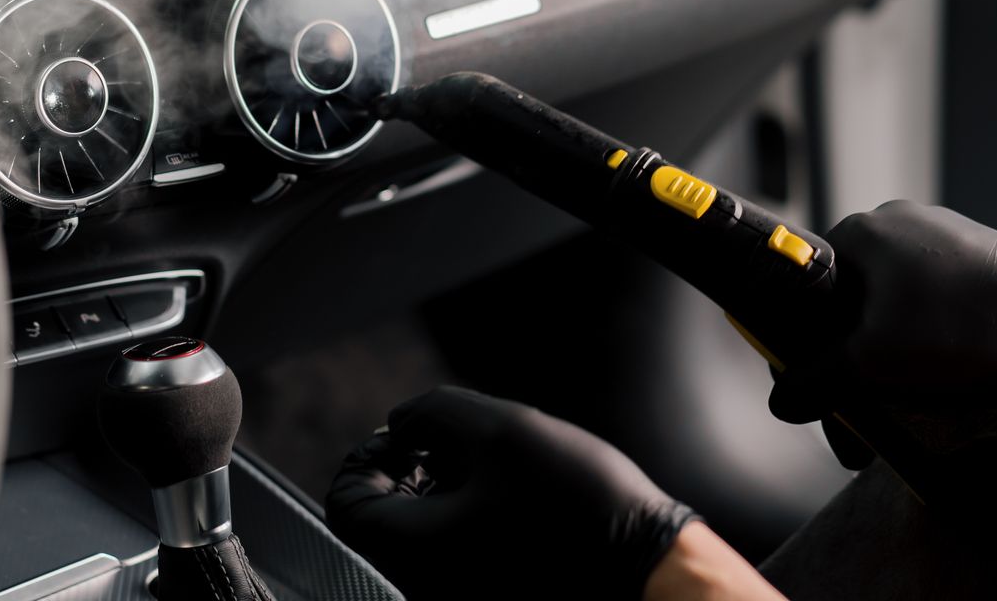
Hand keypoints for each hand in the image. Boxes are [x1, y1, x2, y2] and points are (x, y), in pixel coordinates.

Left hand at [326, 386, 697, 599]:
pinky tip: (518, 499)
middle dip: (412, 467)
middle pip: (382, 519)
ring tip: (499, 468)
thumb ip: (434, 412)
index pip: (345, 502)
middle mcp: (427, 585)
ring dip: (446, 490)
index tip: (414, 436)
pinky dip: (473, 518)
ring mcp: (460, 594)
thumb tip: (403, 420)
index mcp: (415, 551)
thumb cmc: (579, 506)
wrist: (651, 571)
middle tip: (460, 445)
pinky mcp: (492, 594)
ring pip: (423, 535)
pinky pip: (458, 555)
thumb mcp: (502, 430)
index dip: (369, 455)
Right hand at [770, 201, 996, 465]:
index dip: (801, 338)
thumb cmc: (964, 331)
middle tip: (860, 400)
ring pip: (895, 297)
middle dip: (850, 351)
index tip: (812, 380)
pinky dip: (929, 332)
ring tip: (907, 393)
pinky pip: (936, 295)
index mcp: (863, 231)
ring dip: (890, 345)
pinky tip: (946, 367)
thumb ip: (815, 379)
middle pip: (851, 293)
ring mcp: (946, 233)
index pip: (804, 284)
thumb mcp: (872, 364)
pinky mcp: (982, 253)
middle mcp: (901, 220)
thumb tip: (782, 398)